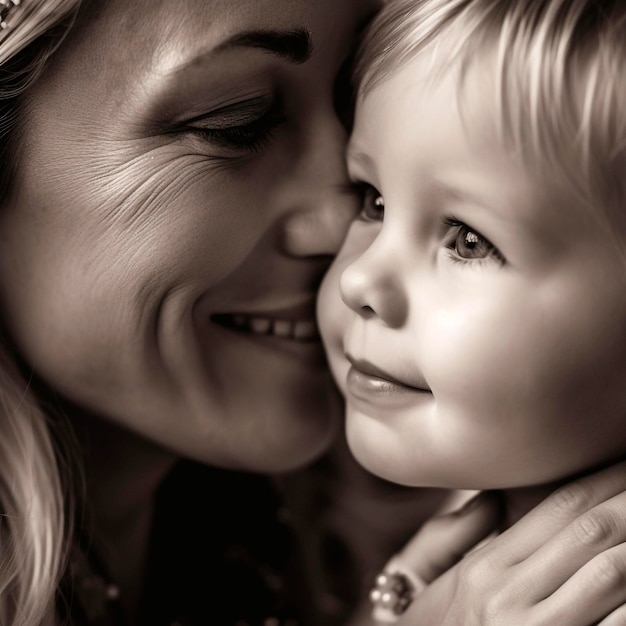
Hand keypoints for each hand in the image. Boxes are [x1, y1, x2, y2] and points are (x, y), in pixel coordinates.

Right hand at [381, 462, 625, 624]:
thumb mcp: (438, 580)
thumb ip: (458, 533)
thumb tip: (492, 496)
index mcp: (486, 566)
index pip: (558, 507)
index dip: (600, 479)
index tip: (621, 457)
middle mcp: (511, 594)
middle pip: (590, 532)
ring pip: (611, 573)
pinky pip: (616, 624)